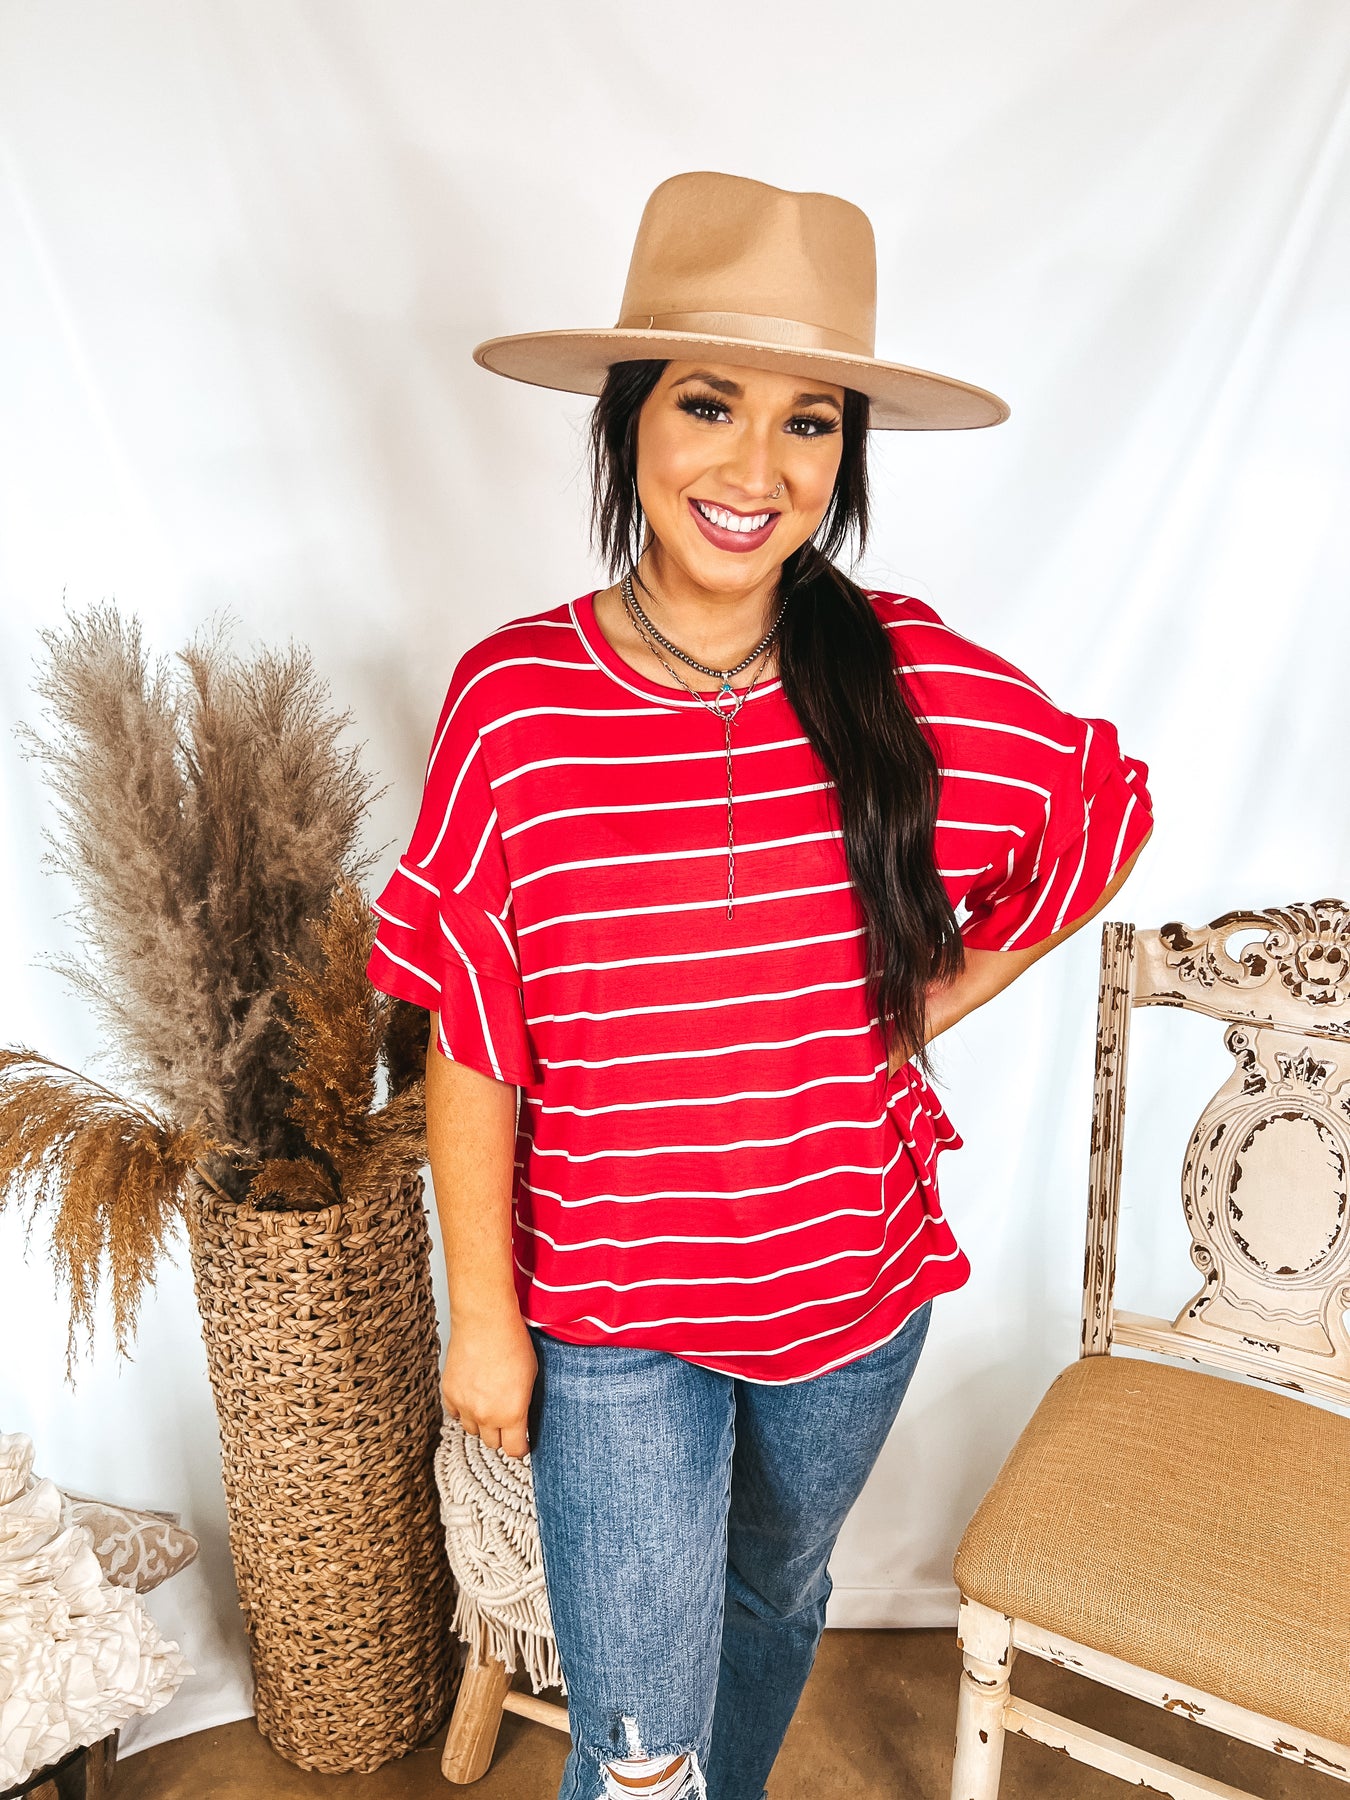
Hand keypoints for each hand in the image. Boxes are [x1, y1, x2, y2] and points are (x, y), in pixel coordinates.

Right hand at [442, 1308, 537, 1459]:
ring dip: (481, 1423)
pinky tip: (472, 1397)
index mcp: (511, 1413)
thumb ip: (523, 1405)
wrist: (485, 1321)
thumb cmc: (512, 1343)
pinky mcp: (448, 1393)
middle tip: (505, 1421)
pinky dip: (463, 1410)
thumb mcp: (531, 1377)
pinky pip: (455, 1414)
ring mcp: (464, 1406)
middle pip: (492, 1443)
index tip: (521, 1443)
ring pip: (472, 1431)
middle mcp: (486, 1415)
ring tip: (488, 1405)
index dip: (520, 1448)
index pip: (514, 1450)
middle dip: (500, 1435)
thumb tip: (520, 1420)